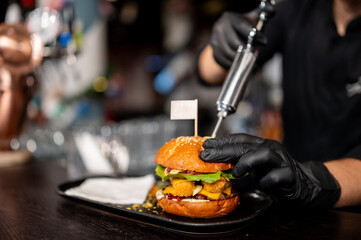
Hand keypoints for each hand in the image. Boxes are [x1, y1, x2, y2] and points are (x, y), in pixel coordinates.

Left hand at [200, 133, 340, 206]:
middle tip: (207, 155)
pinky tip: (262, 184)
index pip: (239, 139)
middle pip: (245, 146)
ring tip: (237, 172)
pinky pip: (278, 175)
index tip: (206, 145)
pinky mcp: (290, 175)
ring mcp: (281, 161)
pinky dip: (268, 180)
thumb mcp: (254, 167)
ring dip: (247, 162)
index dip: (222, 141)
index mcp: (260, 145)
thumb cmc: (274, 174)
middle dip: (224, 150)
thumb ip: (239, 161)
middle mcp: (270, 149)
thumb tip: (215, 161)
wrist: (304, 184)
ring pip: (263, 154)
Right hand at [210, 12, 265, 68]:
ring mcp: (215, 41)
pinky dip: (234, 65)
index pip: (242, 27)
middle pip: (236, 43)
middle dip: (248, 51)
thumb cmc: (245, 27)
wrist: (228, 35)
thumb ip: (263, 13)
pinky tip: (242, 65)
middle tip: (257, 54)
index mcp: (229, 18)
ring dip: (242, 60)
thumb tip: (272, 9)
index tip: (264, 41)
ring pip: (230, 54)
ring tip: (252, 63)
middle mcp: (220, 28)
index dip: (254, 35)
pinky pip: (224, 62)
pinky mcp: (214, 53)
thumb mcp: (252, 18)